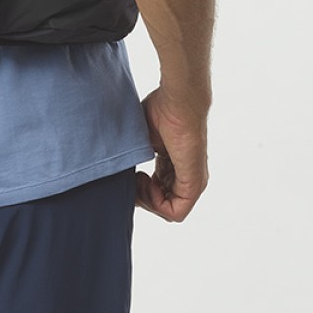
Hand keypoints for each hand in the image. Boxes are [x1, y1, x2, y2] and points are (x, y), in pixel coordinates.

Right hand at [135, 86, 209, 222]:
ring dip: (147, 200)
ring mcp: (192, 182)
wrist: (178, 100)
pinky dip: (156, 203)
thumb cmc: (162, 110)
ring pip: (167, 211)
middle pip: (160, 204)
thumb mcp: (143, 138)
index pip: (156, 191)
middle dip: (140, 197)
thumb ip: (136, 155)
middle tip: (130, 178)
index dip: (138, 189)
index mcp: (173, 165)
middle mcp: (185, 177)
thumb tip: (118, 168)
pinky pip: (176, 212)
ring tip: (137, 178)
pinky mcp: (194, 184)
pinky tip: (146, 181)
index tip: (128, 173)